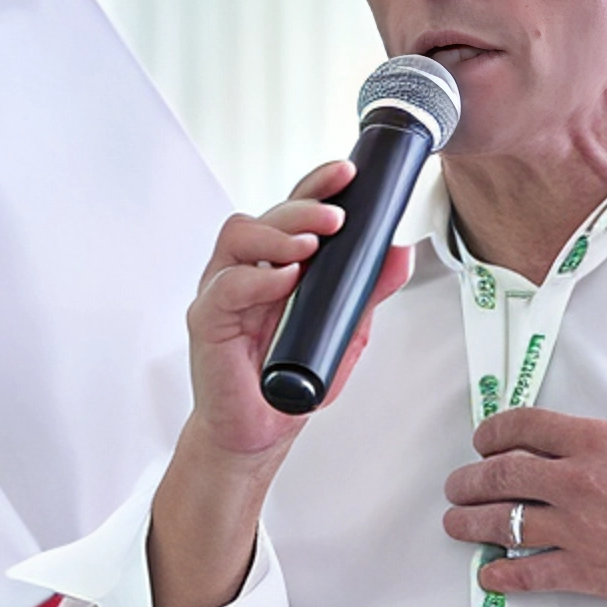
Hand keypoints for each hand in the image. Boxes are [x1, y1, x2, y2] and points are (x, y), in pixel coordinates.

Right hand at [153, 162, 412, 606]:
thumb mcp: (345, 332)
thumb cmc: (291, 379)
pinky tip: (283, 280)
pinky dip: (256, 278)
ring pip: (238, 235)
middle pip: (265, 214)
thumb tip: (399, 253)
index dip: (317, 186)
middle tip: (338, 216)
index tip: (349, 173)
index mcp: (276, 263)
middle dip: (304, 206)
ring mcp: (222, 291)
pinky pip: (225, 287)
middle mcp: (246, 268)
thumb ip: (367, 293)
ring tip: (311, 246)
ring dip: (277, 233)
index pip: (293, 209)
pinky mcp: (207, 321)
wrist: (258, 432)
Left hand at [439, 349, 606, 606]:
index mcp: (604, 441)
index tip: (483, 440)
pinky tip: (490, 572)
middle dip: (469, 479)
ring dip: (471, 523)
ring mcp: (583, 529)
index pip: (526, 427)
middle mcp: (583, 482)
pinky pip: (531, 572)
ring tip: (457, 523)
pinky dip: (502, 573)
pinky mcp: (591, 571)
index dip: (493, 432)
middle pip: (502, 475)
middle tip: (458, 484)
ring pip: (505, 523)